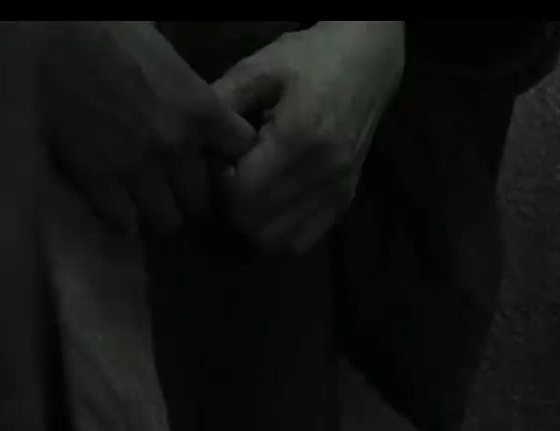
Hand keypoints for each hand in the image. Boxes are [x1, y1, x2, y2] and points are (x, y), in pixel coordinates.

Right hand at [38, 21, 257, 234]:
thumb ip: (183, 82)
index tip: (212, 156)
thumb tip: (190, 90)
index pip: (241, 151)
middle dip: (187, 191)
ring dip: (156, 210)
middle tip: (169, 184)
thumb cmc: (99, 28)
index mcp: (201, 109)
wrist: (41, 36)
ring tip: (139, 199)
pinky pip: (124, 222)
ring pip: (167, 218)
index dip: (227, 156)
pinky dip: (120, 217)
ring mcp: (138, 169)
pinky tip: (111, 204)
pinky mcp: (97, 182)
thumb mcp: (160, 49)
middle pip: (203, 196)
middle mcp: (178, 146)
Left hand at [212, 21, 405, 254]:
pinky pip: (303, 241)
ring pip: (279, 242)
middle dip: (230, 207)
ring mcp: (338, 191)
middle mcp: (324, 174)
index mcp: (300, 139)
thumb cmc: (310, 59)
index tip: (217, 159)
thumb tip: (192, 140)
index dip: (217, 184)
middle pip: (257, 225)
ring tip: (248, 191)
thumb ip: (222, 103)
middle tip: (228, 176)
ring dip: (253, 224)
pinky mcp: (345, 201)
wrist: (367, 64)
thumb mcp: (259, 68)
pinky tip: (270, 203)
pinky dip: (279, 232)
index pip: (242, 195)